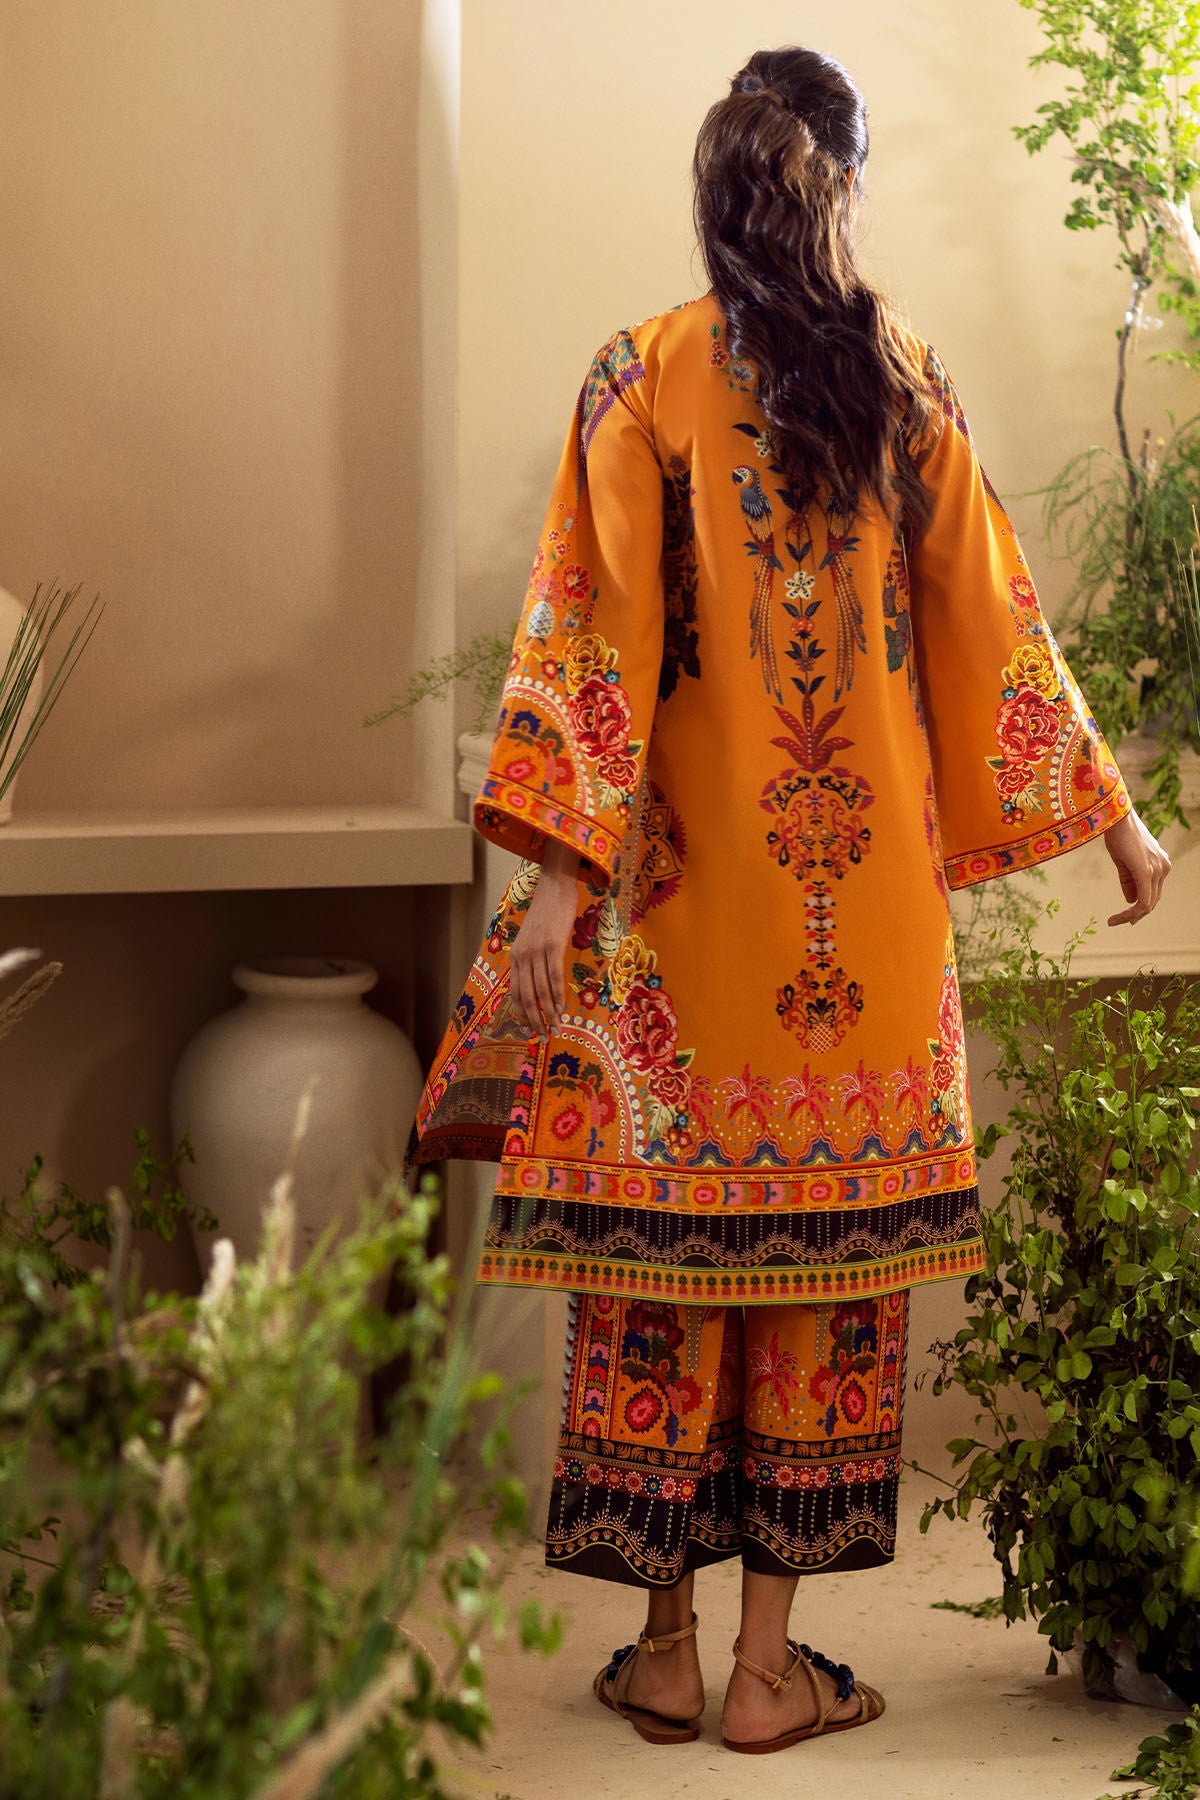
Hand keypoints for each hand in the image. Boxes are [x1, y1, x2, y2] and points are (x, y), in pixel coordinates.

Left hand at [508, 839, 580, 1039]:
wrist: (554, 885)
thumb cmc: (547, 912)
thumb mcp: (533, 937)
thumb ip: (533, 958)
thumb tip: (540, 981)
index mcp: (515, 956)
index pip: (515, 992)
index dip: (522, 1014)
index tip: (530, 1030)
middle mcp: (522, 955)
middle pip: (526, 997)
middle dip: (535, 1021)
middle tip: (544, 1038)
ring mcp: (536, 950)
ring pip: (540, 991)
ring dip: (548, 1014)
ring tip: (557, 1029)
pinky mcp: (552, 944)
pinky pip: (554, 977)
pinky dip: (558, 996)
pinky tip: (562, 1009)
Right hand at [1104, 807, 1170, 925]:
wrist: (1115, 816)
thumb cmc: (1117, 833)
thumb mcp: (1123, 860)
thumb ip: (1128, 880)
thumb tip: (1130, 900)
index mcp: (1160, 863)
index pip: (1154, 892)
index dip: (1140, 907)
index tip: (1125, 916)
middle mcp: (1163, 867)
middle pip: (1153, 900)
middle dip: (1136, 914)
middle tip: (1118, 922)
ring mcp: (1157, 870)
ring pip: (1148, 903)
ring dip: (1131, 916)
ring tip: (1114, 921)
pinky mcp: (1146, 872)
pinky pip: (1142, 901)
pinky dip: (1130, 913)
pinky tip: (1117, 918)